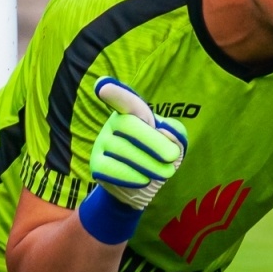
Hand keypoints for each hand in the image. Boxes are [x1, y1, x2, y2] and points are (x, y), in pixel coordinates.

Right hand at [89, 77, 186, 210]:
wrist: (144, 185)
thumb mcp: (176, 143)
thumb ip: (175, 132)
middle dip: (155, 143)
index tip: (103, 86)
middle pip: (129, 125)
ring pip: (123, 150)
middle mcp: (113, 123)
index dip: (114, 92)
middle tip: (173, 157)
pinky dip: (132, 176)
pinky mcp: (96, 165)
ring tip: (166, 172)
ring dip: (150, 164)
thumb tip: (163, 130)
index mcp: (133, 112)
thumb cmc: (160, 157)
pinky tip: (144, 180)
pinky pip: (112, 169)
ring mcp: (102, 143)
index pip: (124, 100)